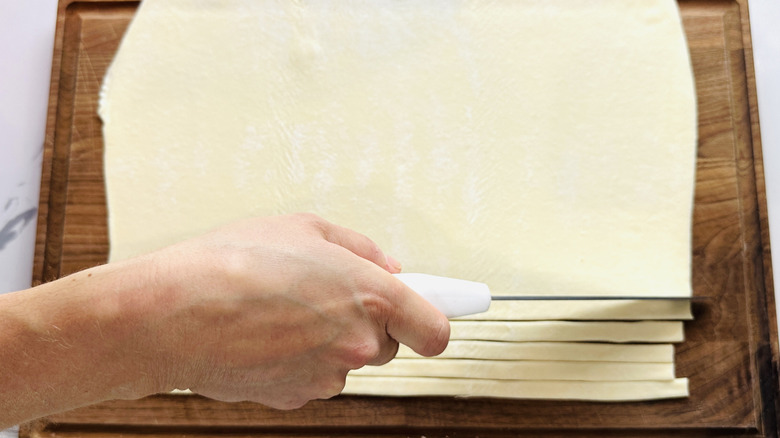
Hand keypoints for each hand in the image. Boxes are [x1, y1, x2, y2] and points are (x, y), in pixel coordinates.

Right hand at [140, 213, 449, 408]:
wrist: (171, 313)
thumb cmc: (231, 262)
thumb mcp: (305, 227)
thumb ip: (359, 247)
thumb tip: (386, 266)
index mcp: (371, 295)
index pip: (434, 328)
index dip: (438, 319)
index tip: (449, 312)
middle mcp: (356, 343)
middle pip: (387, 343)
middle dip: (367, 321)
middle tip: (329, 295)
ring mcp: (326, 376)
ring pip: (346, 360)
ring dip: (328, 339)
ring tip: (282, 309)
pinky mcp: (295, 396)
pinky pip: (312, 376)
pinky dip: (298, 359)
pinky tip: (264, 333)